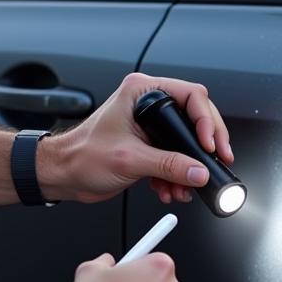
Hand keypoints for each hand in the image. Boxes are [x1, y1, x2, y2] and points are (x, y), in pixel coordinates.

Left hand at [41, 72, 233, 204]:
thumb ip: (168, 165)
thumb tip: (198, 171)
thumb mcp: (129, 160)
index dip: (206, 120)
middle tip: (217, 161)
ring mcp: (150, 125)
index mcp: (141, 92)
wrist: (64, 175)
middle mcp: (148, 104)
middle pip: (195, 117)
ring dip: (190, 167)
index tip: (210, 145)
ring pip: (187, 141)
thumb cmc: (81, 156)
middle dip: (205, 145)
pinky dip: (177, 175)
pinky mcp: (150, 145)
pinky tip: (171, 189)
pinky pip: (176, 156)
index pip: (190, 96)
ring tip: (186, 186)